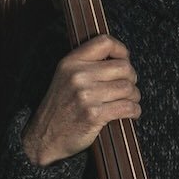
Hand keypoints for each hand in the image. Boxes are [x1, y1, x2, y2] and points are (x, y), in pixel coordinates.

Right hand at [22, 35, 140, 165]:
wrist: (44, 136)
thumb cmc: (61, 106)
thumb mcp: (66, 77)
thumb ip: (88, 64)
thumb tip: (123, 58)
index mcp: (71, 62)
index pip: (104, 42)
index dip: (121, 51)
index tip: (124, 61)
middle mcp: (78, 75)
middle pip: (124, 67)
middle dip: (131, 79)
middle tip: (126, 88)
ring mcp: (86, 95)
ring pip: (129, 88)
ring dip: (134, 97)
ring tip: (127, 101)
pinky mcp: (94, 114)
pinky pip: (128, 107)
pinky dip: (134, 111)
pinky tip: (130, 113)